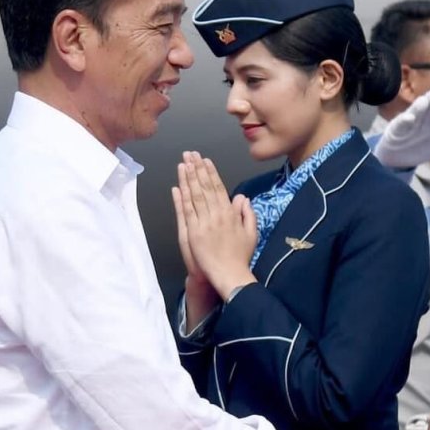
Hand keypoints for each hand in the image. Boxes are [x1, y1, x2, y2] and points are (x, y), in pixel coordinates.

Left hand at [173, 152, 254, 298]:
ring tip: (183, 164)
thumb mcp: (252, 233)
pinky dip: (180, 198)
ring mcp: (203, 223)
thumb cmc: (241, 256)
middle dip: (197, 169)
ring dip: (188, 179)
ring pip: (194, 196)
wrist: (229, 274)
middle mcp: (216, 215)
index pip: (218, 188)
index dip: (211, 173)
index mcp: (230, 214)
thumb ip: (247, 213)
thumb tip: (242, 198)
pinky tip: (177, 186)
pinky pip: (185, 212)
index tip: (206, 161)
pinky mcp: (193, 233)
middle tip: (191, 154)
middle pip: (204, 187)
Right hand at [372, 90, 429, 168]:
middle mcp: (421, 119)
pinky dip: (404, 121)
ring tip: (424, 102)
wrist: (398, 158)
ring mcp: (408, 125)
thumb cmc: (419, 145)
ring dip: (420, 107)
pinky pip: (401, 126)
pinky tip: (409, 118)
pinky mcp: (396, 131)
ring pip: (416, 113)